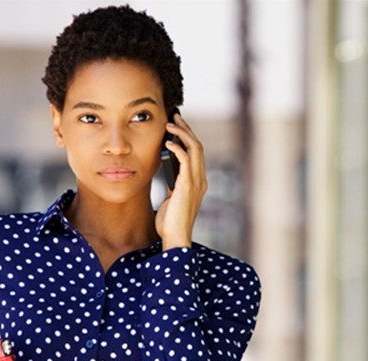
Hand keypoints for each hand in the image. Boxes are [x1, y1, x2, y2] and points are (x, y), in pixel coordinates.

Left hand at [155, 113, 206, 249]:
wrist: (175, 237)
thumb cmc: (171, 222)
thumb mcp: (172, 199)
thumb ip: (173, 186)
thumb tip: (166, 174)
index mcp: (198, 182)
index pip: (197, 153)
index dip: (188, 137)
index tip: (177, 126)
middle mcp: (201, 179)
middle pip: (198, 146)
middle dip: (186, 129)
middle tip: (175, 117)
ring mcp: (197, 182)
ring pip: (195, 149)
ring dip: (182, 134)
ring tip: (170, 124)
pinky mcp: (188, 185)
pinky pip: (186, 160)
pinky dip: (178, 148)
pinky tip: (169, 142)